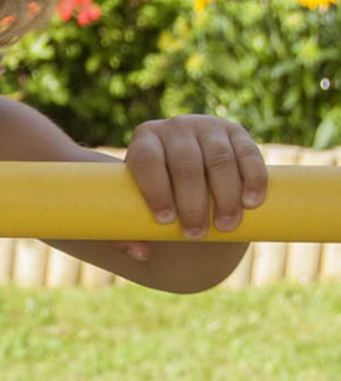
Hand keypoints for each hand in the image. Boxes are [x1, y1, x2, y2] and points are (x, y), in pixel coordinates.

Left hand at [113, 115, 267, 261]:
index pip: (147, 160)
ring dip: (225, 196)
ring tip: (225, 226)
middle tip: (194, 234)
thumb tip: (141, 253)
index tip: (165, 220)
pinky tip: (252, 203)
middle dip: (192, 202)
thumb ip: (126, 235)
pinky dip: (253, 179)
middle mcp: (176, 129)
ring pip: (220, 160)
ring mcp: (209, 127)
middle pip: (186, 164)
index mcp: (145, 141)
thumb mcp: (133, 209)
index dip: (156, 189)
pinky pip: (249, 154)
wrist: (182, 173)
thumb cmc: (152, 195)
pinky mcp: (237, 133)